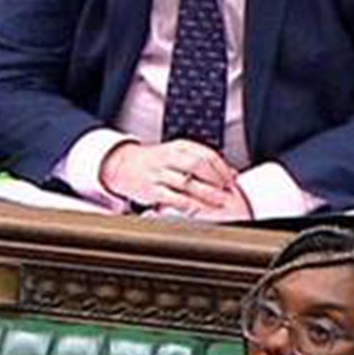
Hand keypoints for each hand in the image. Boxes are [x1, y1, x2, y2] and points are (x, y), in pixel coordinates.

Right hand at [101, 141, 249, 219]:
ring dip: (207, 193)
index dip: (223, 168)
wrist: (122, 166)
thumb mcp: (177, 154)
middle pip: (199, 165)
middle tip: (227, 191)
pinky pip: (174, 197)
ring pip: (188, 183)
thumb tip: (231, 173)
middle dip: (216, 179)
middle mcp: (169, 158)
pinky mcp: (152, 190)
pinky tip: (200, 208)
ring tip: (219, 202)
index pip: (206, 154)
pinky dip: (190, 203)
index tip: (231, 179)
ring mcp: (159, 174)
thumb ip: (203, 161)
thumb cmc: (154, 162)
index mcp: (178, 146)